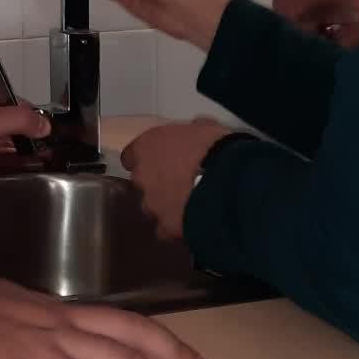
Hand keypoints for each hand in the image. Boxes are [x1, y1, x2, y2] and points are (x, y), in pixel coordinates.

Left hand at [121, 122, 235, 239]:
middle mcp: (142, 176)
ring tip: (188, 207)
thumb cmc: (214, 147)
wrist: (227, 181)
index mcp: (146, 147)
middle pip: (141, 183)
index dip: (146, 159)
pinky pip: (166, 231)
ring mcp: (152, 204)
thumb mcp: (204, 128)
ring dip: (165, 207)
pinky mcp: (166, 227)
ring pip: (152, 208)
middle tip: (181, 183)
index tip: (160, 161)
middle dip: (157, 184)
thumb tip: (194, 131)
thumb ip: (190, 132)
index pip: (131, 155)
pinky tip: (191, 225)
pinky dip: (175, 228)